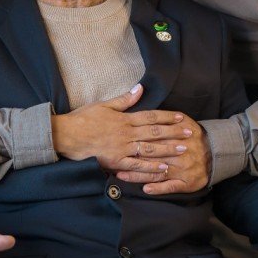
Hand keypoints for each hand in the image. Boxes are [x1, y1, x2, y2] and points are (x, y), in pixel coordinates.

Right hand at [51, 84, 194, 174]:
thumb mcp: (104, 105)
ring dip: (167, 150)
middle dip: (174, 132)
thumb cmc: (83, 118)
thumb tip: (140, 88)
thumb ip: (124, 99)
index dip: (167, 117)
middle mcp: (126, 133)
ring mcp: (122, 148)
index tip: (181, 117)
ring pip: (149, 149)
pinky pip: (136, 165)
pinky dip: (150, 167)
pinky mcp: (115, 161)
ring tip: (183, 150)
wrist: (67, 135)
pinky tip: (163, 169)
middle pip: (154, 132)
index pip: (150, 117)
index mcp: (124, 119)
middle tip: (190, 133)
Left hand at [116, 114, 211, 193]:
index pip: (152, 138)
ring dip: (138, 175)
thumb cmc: (196, 136)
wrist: (218, 154)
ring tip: (121, 175)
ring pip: (157, 173)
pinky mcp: (186, 183)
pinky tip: (145, 189)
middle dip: (132, 158)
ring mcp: (181, 170)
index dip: (134, 140)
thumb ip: (169, 116)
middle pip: (151, 156)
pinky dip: (157, 189)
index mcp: (175, 137)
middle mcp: (178, 154)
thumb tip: (155, 105)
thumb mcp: (186, 121)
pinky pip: (170, 187)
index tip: (117, 141)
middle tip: (112, 160)